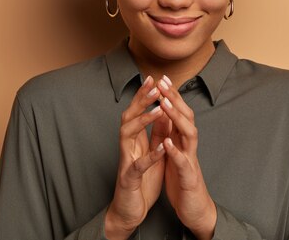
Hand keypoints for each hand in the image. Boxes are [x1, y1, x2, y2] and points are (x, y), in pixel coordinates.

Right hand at [105, 76, 170, 239]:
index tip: (155, 78)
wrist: (129, 209)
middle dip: (141, 100)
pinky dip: (150, 156)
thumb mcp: (150, 151)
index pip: (138, 112)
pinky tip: (162, 147)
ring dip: (143, 121)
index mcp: (134, 140)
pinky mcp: (130, 179)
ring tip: (159, 110)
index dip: (145, 95)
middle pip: (129, 116)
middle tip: (153, 84)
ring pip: (127, 135)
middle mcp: (127, 146)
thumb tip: (162, 110)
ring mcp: (126, 161)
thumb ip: (155, 133)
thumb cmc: (140, 180)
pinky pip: (139, 165)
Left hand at [157, 76, 216, 239]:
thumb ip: (173, 135)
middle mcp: (190, 147)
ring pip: (189, 134)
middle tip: (164, 81)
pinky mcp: (188, 178)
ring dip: (177, 118)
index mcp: (184, 141)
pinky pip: (183, 162)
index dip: (171, 96)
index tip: (161, 79)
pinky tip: (167, 142)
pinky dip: (176, 151)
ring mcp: (191, 161)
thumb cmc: (183, 181)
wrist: (195, 209)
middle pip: (186, 117)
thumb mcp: (176, 153)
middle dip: (175, 99)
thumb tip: (167, 114)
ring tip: (166, 104)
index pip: (179, 113)